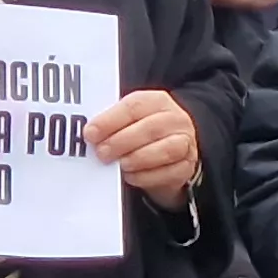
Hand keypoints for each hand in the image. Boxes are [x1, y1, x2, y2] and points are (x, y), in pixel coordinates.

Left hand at [88, 90, 202, 204]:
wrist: (169, 156)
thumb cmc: (142, 134)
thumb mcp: (129, 121)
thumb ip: (112, 123)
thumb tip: (90, 133)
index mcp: (157, 101)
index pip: (134, 106)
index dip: (110, 120)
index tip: (90, 133)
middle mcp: (175, 119)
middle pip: (148, 128)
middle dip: (120, 142)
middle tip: (101, 153)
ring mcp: (185, 142)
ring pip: (164, 150)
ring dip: (136, 159)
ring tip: (119, 165)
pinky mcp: (186, 166)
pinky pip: (169, 172)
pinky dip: (147, 176)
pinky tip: (131, 176)